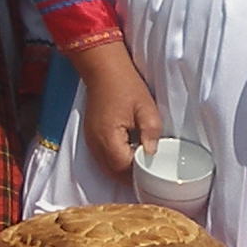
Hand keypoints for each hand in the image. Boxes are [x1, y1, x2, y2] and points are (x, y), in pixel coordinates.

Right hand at [72, 39, 162, 176]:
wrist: (103, 69)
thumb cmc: (125, 85)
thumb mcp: (146, 107)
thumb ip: (151, 132)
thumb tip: (153, 153)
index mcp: (109, 138)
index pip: (124, 169)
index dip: (140, 174)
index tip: (155, 175)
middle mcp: (96, 144)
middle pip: (114, 173)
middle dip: (132, 176)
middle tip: (152, 175)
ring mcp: (91, 142)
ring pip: (108, 168)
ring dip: (124, 170)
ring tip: (143, 167)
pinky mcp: (91, 137)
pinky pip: (103, 158)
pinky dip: (116, 162)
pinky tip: (130, 156)